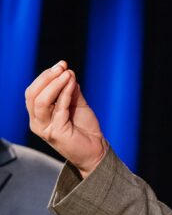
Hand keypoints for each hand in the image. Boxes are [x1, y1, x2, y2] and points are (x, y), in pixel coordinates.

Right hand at [25, 61, 107, 177]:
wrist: (97, 150)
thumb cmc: (85, 129)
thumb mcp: (77, 105)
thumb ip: (71, 91)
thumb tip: (68, 73)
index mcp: (39, 115)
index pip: (34, 92)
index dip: (45, 76)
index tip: (61, 65)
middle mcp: (37, 122)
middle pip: (32, 94)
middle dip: (47, 77)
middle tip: (61, 66)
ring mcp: (44, 128)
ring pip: (41, 101)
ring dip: (54, 84)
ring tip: (66, 73)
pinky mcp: (56, 132)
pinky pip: (58, 108)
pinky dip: (65, 93)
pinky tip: (72, 83)